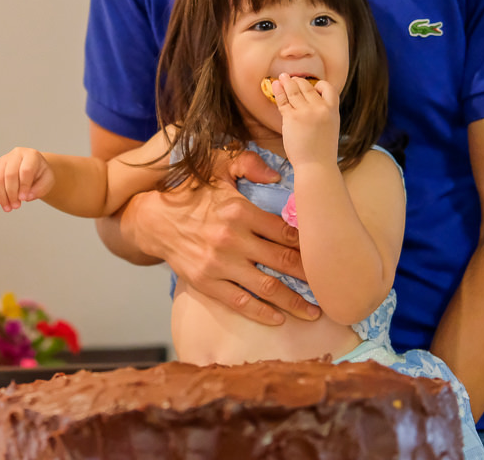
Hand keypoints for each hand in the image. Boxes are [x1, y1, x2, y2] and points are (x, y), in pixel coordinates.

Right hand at [0, 148, 53, 211]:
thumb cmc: (40, 174)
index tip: (24, 199)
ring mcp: (3, 159)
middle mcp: (16, 154)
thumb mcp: (48, 181)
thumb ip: (40, 189)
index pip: (25, 170)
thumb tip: (26, 197)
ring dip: (1, 196)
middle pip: (10, 174)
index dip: (24, 186)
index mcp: (31, 155)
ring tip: (7, 208)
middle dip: (11, 193)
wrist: (33, 168)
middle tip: (16, 206)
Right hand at [122, 149, 319, 324]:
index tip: (326, 254)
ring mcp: (218, 264)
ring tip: (313, 312)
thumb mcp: (217, 168)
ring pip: (266, 287)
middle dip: (311, 277)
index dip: (309, 246)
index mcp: (238, 211)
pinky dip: (261, 312)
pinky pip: (239, 301)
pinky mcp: (205, 282)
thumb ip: (248, 164)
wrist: (153, 219)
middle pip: (283, 261)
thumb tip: (278, 175)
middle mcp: (231, 239)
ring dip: (293, 302)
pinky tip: (278, 318)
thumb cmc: (190, 193)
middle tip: (331, 288)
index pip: (284, 231)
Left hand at [272, 73, 339, 168]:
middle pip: (307, 87)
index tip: (312, 86)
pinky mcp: (291, 118)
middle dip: (298, 81)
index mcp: (333, 111)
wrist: (316, 165)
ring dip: (286, 82)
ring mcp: (305, 112)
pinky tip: (275, 86)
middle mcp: (320, 108)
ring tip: (282, 77)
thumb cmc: (322, 151)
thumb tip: (313, 103)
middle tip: (290, 78)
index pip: (328, 88)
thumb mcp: (330, 128)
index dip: (319, 85)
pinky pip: (283, 101)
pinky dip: (278, 91)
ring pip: (293, 90)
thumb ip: (324, 114)